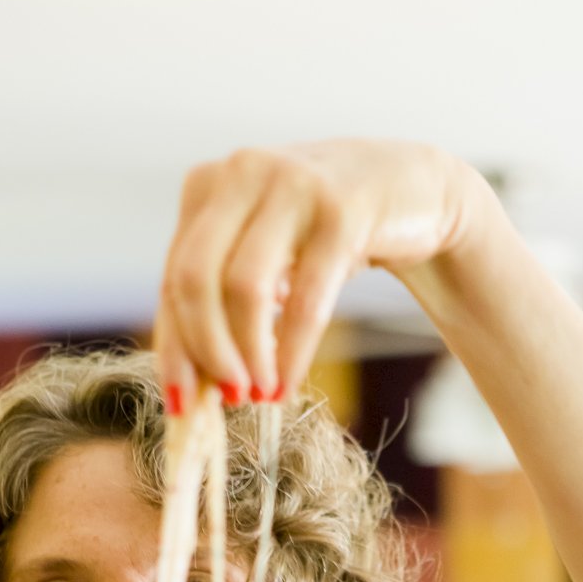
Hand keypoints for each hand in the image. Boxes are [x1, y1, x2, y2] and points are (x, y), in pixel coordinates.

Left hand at [153, 137, 475, 412]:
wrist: (410, 188)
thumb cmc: (321, 234)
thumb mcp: (263, 256)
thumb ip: (220, 301)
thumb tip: (190, 389)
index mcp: (206, 186)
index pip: (172, 280)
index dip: (173, 350)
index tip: (178, 408)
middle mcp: (241, 173)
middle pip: (194, 280)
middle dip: (206, 352)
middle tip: (228, 401)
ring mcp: (291, 185)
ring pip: (244, 288)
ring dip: (250, 356)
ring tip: (261, 394)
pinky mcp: (342, 210)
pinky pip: (306, 299)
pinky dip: (293, 353)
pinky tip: (288, 383)